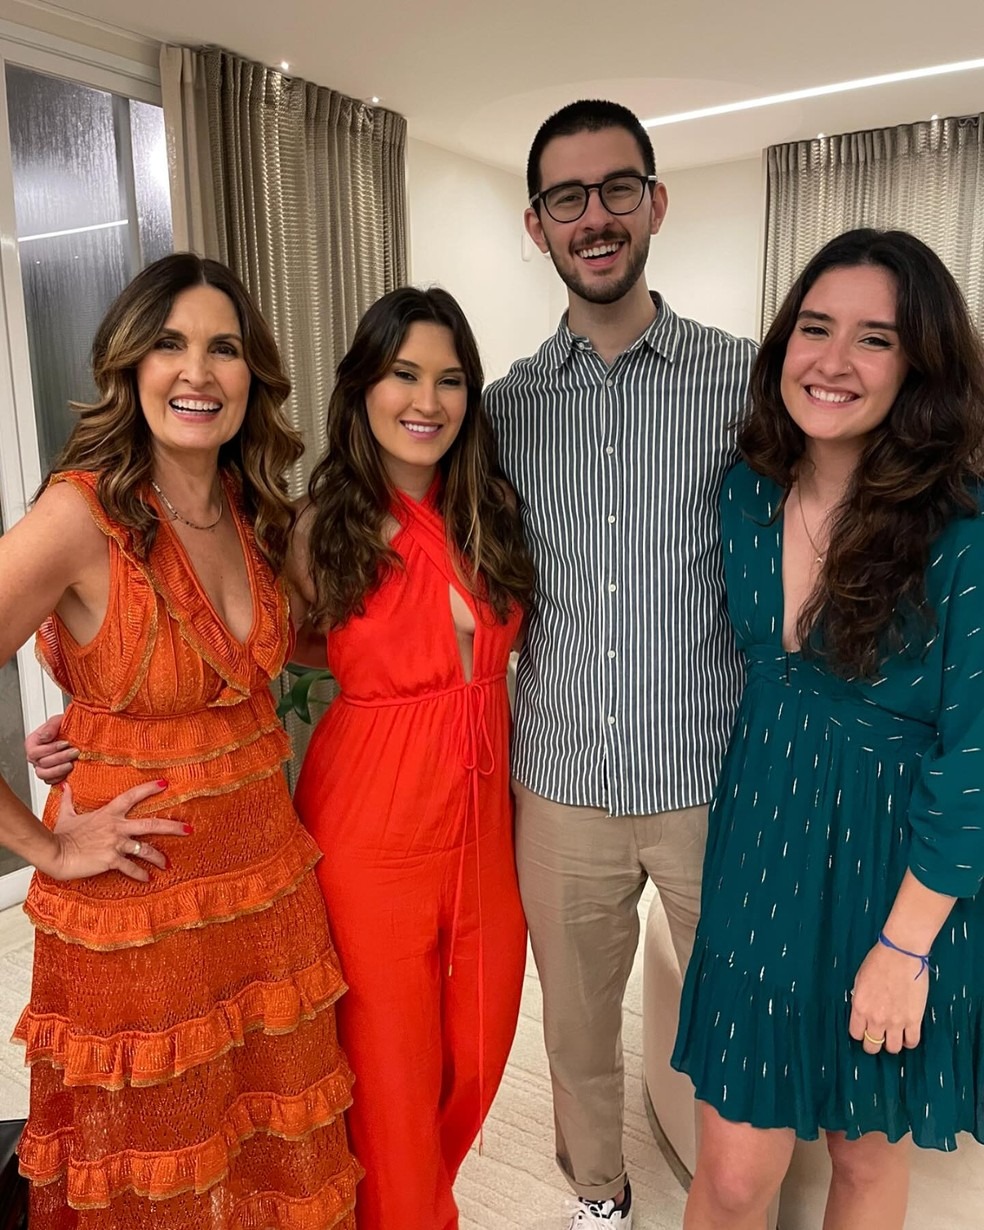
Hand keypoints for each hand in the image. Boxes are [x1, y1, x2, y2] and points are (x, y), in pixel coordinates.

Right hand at [25, 714, 77, 783]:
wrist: (75, 736)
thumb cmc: (64, 728)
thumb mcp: (58, 721)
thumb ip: (52, 725)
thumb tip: (46, 736)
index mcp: (32, 744)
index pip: (35, 751)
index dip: (51, 748)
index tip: (65, 743)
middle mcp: (35, 757)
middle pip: (42, 763)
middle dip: (60, 758)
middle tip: (74, 752)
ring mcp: (42, 768)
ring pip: (44, 774)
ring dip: (59, 770)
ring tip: (72, 764)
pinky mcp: (51, 776)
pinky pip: (52, 782)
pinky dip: (60, 778)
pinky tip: (70, 772)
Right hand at [42, 780, 190, 882]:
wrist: (55, 853)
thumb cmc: (61, 835)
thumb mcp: (67, 814)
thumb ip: (70, 799)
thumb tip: (65, 786)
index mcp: (109, 813)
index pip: (132, 796)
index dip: (149, 788)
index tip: (165, 784)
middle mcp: (117, 827)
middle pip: (152, 824)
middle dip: (173, 827)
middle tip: (188, 829)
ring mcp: (116, 844)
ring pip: (146, 849)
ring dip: (159, 857)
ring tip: (167, 863)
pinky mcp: (112, 860)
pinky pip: (132, 867)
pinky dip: (141, 874)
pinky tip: (148, 879)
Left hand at [849, 941, 929, 1054]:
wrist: (901, 954)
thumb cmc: (879, 961)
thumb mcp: (860, 980)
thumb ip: (860, 999)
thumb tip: (862, 1010)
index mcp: (860, 1007)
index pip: (856, 1034)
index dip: (860, 1033)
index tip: (864, 1030)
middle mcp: (876, 1018)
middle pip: (873, 1046)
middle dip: (874, 1043)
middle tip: (879, 1036)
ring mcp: (896, 1021)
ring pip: (893, 1049)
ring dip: (892, 1044)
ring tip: (894, 1035)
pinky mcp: (914, 1020)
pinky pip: (912, 1042)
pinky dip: (909, 1041)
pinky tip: (908, 1034)